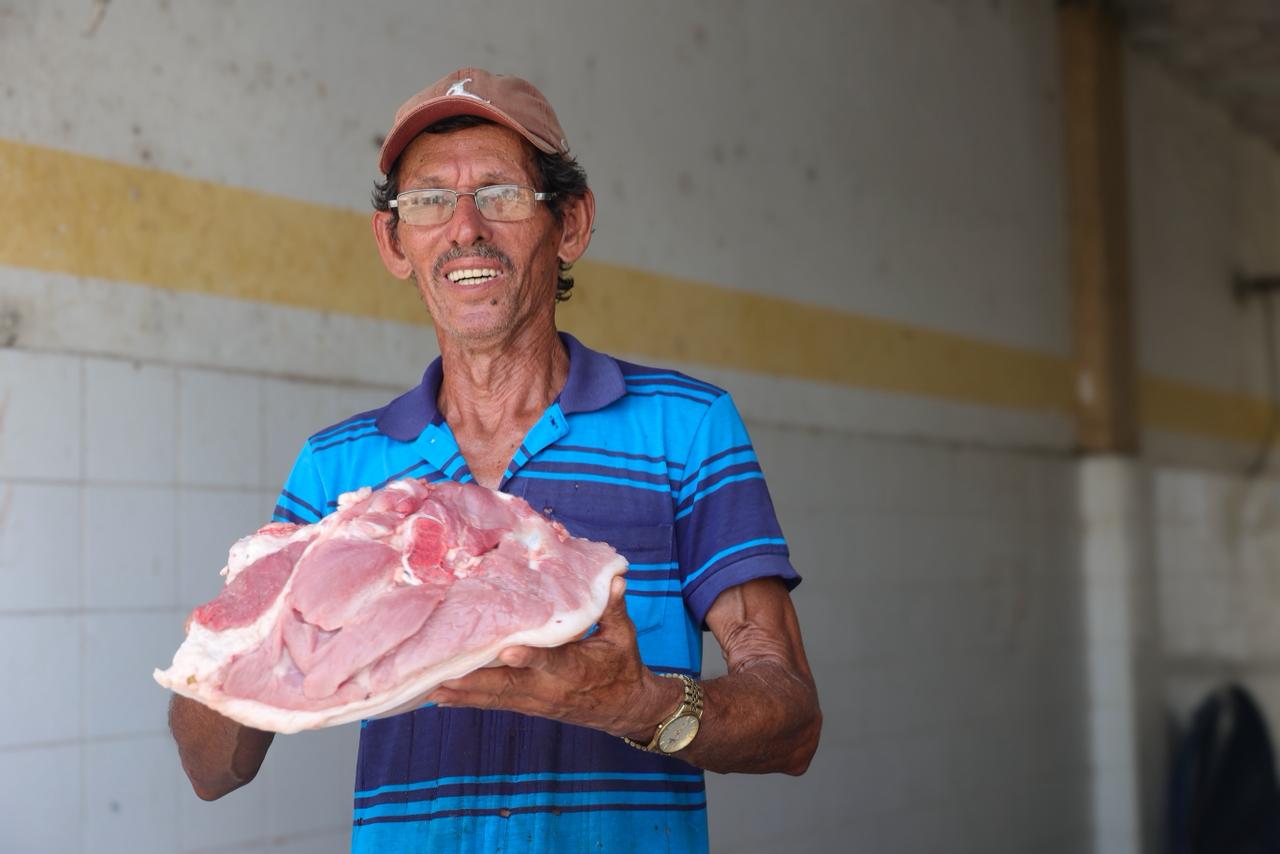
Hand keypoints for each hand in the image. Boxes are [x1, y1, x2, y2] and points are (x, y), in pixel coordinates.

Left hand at [425, 576, 679, 738]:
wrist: (625, 708)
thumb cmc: (623, 665)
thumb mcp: (624, 635)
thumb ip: (613, 608)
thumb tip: (615, 578)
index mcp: (576, 669)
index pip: (551, 663)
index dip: (529, 658)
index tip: (507, 650)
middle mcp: (550, 688)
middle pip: (508, 686)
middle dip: (474, 681)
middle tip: (441, 674)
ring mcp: (536, 700)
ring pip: (494, 697)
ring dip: (463, 692)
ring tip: (429, 685)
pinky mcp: (527, 705)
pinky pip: (494, 702)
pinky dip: (467, 700)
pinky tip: (439, 696)